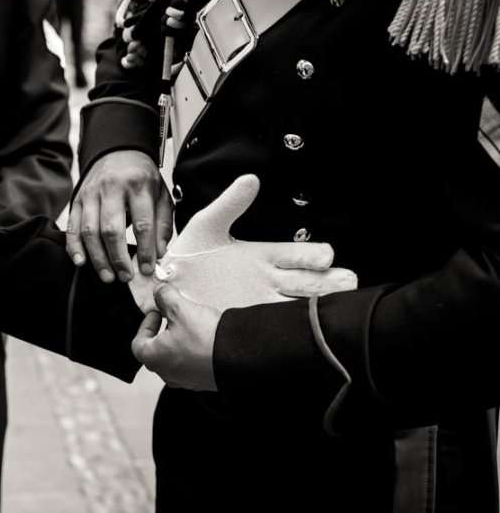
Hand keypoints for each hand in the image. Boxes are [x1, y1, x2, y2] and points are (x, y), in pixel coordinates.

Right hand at [66, 150, 172, 282]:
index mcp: (138, 186)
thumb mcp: (161, 194)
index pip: (142, 223)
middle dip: (118, 258)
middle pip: (112, 229)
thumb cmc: (142, 178)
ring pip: (90, 231)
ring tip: (108, 276)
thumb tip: (159, 253)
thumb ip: (162, 224)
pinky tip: (81, 262)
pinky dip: (74, 246)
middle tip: (126, 277)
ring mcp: (91, 194)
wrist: (118, 151)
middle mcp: (112, 188)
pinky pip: (72, 226)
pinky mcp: (77, 199)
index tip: (147, 269)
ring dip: (98, 257)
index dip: (145, 250)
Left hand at [129, 175, 357, 313]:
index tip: (326, 256)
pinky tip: (298, 333)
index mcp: (264, 256)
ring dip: (316, 309)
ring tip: (333, 311)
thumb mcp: (207, 226)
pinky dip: (284, 329)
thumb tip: (251, 179)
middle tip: (346, 284)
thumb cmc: (190, 254)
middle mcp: (269, 283)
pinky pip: (270, 328)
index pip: (299, 254)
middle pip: (308, 283)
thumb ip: (229, 205)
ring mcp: (259, 305)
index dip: (313, 255)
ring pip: (297, 308)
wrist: (166, 285)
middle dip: (328, 284)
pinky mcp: (244, 325)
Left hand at [132, 283, 219, 390]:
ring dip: (177, 342)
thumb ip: (164, 297)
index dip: (145, 325)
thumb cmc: (204, 337)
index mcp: (154, 358)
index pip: (138, 344)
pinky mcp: (201, 381)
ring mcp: (184, 380)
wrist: (238, 357)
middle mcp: (166, 373)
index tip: (156, 313)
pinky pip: (190, 365)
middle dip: (162, 332)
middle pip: (155, 352)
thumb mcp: (180, 309)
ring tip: (190, 326)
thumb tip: (158, 292)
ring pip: (173, 359)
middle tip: (172, 317)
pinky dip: (192, 352)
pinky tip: (203, 340)